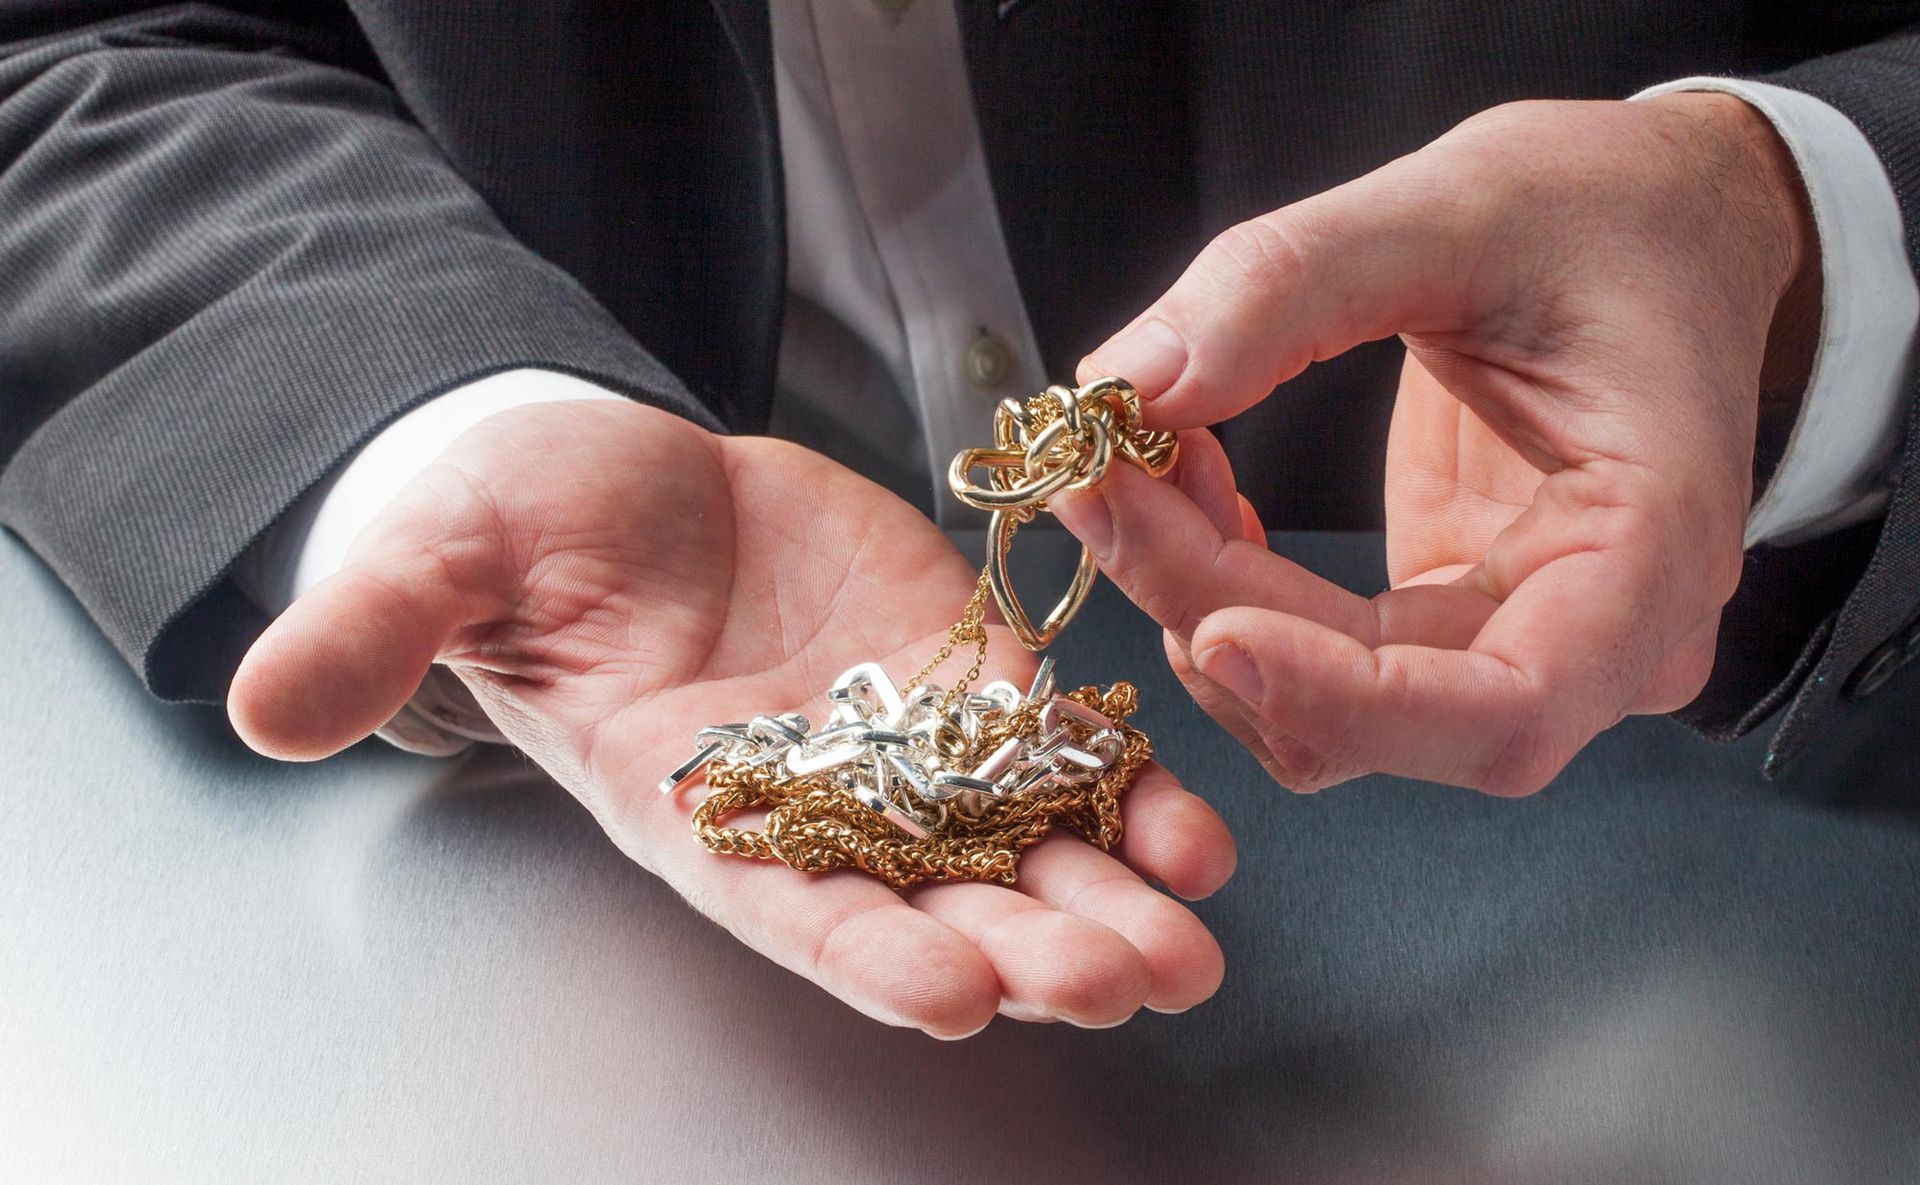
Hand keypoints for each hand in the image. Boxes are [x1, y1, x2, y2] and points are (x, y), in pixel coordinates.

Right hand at [227, 399, 1233, 1033]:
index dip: (865, 949)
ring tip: (1193, 933)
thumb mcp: (440, 559)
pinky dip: (1124, 786)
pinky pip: (1056, 744)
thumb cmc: (521, 526)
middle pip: (932, 899)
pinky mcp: (963, 673)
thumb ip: (377, 633)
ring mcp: (901, 744)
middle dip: (1030, 945)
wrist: (621, 480)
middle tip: (1130, 980)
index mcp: (691, 805)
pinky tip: (1197, 823)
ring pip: (1017, 844)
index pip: (784, 902)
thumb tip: (258, 702)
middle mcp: (812, 804)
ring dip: (1107, 892)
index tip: (951, 990)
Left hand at [1053, 94, 1819, 794]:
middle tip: (1107, 490)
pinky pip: (1317, 657)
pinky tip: (1182, 494)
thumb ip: (1289, 285)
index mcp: (1654, 555)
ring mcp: (1521, 640)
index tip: (1208, 626)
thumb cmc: (1611, 213)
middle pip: (1384, 715)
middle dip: (1219, 615)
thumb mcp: (1457, 204)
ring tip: (1140, 467)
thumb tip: (1134, 380)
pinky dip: (1225, 591)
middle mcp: (1599, 639)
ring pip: (1329, 708)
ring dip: (1203, 607)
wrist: (1661, 220)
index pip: (1503, 713)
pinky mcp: (1448, 615)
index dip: (1342, 699)